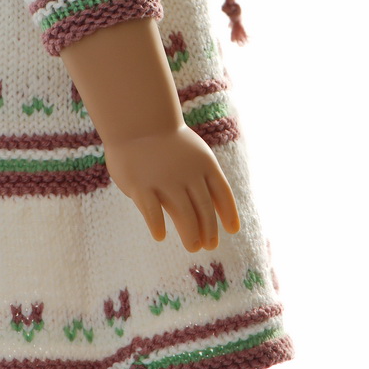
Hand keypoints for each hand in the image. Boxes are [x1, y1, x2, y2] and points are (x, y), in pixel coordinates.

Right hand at [104, 125, 239, 252]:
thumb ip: (200, 181)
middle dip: (209, 230)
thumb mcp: (191, 156)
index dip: (228, 213)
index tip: (232, 230)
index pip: (221, 193)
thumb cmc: (166, 145)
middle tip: (208, 246)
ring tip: (193, 246)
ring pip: (184, 214)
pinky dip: (158, 225)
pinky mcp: (140, 186)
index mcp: (204, 163)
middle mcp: (187, 173)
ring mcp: (164, 180)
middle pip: (203, 208)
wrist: (137, 122)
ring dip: (190, 234)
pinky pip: (152, 212)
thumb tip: (209, 215)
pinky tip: (160, 235)